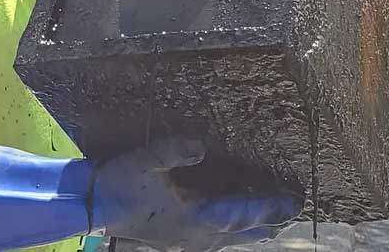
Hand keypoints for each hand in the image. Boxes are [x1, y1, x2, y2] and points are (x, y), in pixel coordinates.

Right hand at [91, 138, 301, 251]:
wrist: (93, 208)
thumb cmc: (120, 183)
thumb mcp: (146, 160)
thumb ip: (174, 151)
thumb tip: (201, 146)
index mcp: (195, 216)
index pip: (242, 212)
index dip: (270, 207)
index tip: (294, 202)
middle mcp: (197, 234)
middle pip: (242, 230)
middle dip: (268, 220)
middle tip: (292, 210)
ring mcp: (187, 241)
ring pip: (229, 237)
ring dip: (251, 227)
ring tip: (271, 222)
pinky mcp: (177, 240)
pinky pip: (215, 238)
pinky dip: (231, 230)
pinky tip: (230, 227)